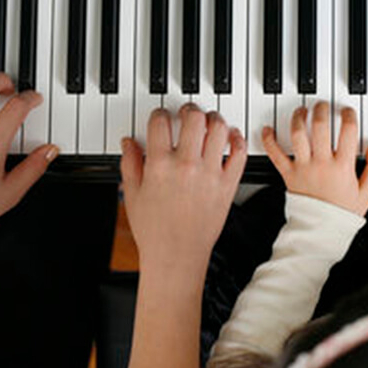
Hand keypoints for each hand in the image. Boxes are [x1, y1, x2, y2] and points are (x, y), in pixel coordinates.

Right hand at [120, 104, 246, 278]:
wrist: (176, 256)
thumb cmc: (154, 231)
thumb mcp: (133, 195)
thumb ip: (130, 164)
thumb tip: (129, 143)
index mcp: (159, 165)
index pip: (160, 122)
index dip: (160, 114)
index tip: (161, 118)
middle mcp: (186, 165)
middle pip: (193, 118)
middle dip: (188, 110)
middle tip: (187, 114)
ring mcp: (210, 174)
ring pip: (218, 128)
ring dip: (213, 119)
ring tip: (208, 122)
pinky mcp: (227, 185)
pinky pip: (239, 152)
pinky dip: (237, 139)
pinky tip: (230, 136)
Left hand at [262, 101, 367, 215]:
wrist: (320, 231)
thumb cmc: (342, 212)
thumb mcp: (367, 193)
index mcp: (342, 168)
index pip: (347, 132)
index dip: (348, 116)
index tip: (347, 112)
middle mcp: (322, 164)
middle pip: (320, 127)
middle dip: (322, 110)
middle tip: (323, 106)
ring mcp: (303, 168)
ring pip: (298, 135)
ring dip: (298, 118)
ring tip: (301, 111)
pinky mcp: (288, 174)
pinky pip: (275, 154)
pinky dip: (269, 140)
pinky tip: (268, 129)